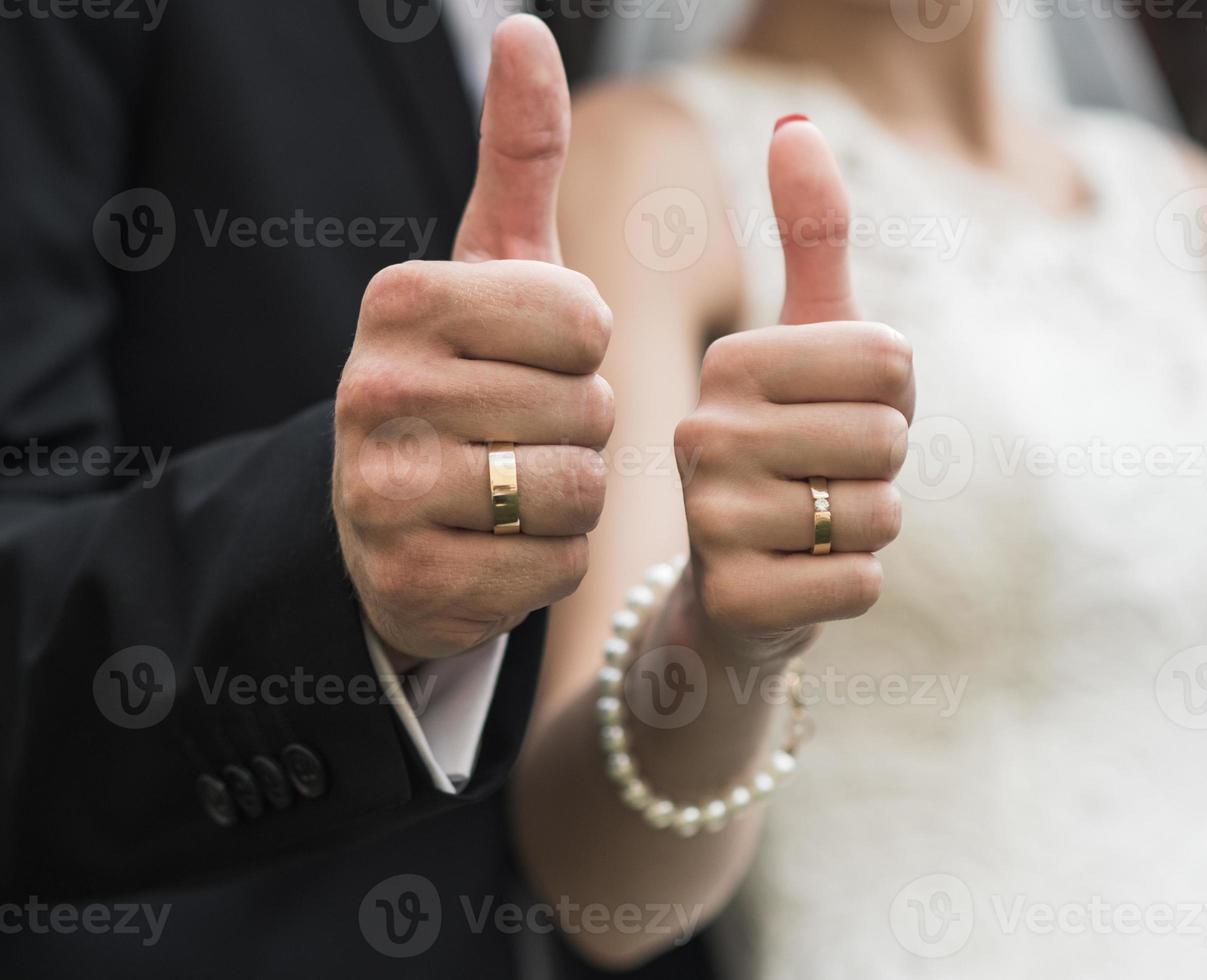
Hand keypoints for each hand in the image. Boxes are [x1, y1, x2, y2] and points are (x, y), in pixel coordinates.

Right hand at [333, 16, 612, 661]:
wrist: (390, 515)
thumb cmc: (466, 374)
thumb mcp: (492, 267)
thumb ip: (519, 155)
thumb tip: (526, 27)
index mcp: (400, 299)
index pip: (585, 321)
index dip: (587, 347)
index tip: (537, 354)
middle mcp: (370, 390)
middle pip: (586, 410)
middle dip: (580, 425)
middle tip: (522, 428)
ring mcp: (379, 496)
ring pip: (575, 493)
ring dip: (572, 496)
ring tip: (514, 484)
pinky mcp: (409, 584)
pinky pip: (555, 571)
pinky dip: (550, 562)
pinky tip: (499, 544)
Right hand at [672, 118, 914, 660]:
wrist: (734, 588)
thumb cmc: (787, 449)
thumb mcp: (806, 344)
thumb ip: (811, 237)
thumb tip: (796, 122)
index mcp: (728, 363)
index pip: (888, 359)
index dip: (891, 396)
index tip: (834, 416)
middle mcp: (702, 436)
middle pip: (888, 437)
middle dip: (880, 468)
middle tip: (822, 479)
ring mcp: (711, 523)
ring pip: (877, 513)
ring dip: (866, 527)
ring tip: (809, 526)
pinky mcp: (736, 600)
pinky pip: (861, 583)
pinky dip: (852, 584)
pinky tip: (801, 578)